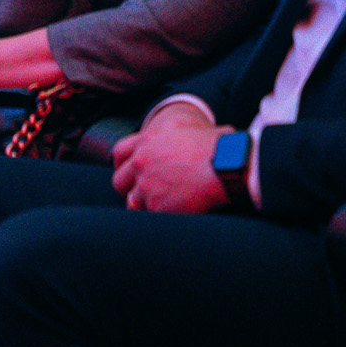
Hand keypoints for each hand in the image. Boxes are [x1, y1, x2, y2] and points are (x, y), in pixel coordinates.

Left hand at [110, 104, 229, 213]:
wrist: (226, 167)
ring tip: (163, 207)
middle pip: (120, 180)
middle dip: (130, 188)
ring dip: (145, 205)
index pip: (120, 152)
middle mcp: (141, 162)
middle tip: (144, 194)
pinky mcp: (157, 207)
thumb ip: (183, 135)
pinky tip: (174, 215)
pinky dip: (161, 217)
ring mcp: (146, 186)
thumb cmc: (220, 146)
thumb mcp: (195, 129)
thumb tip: (201, 138)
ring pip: (133, 202)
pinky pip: (150, 217)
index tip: (131, 173)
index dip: (124, 164)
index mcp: (148, 140)